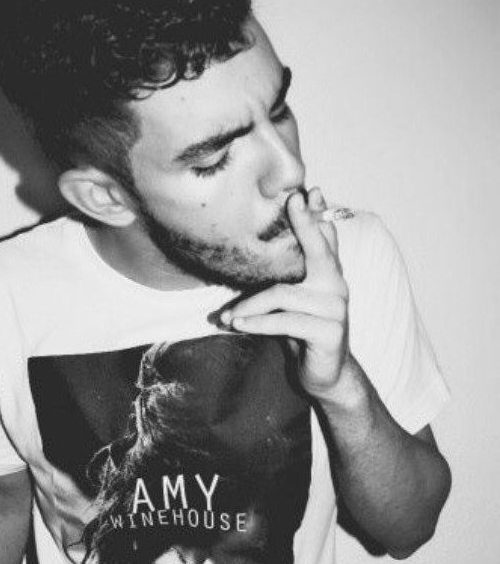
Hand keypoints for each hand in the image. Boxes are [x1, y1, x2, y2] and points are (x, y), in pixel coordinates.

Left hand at [221, 188, 349, 400]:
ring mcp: (336, 309)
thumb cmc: (303, 330)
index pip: (325, 238)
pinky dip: (256, 323)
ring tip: (226, 317)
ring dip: (248, 306)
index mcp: (329, 274)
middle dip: (305, 224)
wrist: (326, 373)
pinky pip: (284, 322)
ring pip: (282, 295)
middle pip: (319, 250)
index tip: (308, 191)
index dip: (317, 214)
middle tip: (291, 202)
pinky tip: (237, 325)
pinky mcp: (329, 333)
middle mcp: (337, 286)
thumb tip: (277, 240)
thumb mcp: (297, 298)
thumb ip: (294, 272)